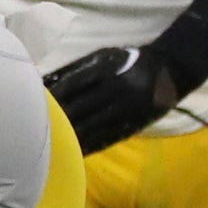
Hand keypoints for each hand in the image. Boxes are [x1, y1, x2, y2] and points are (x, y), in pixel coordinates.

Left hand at [43, 45, 178, 152]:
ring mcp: (125, 109)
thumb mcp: (108, 57)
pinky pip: (107, 138)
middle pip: (80, 107)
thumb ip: (82, 69)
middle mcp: (115, 90)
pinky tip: (76, 151)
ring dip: (70, 135)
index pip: (74, 84)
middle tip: (36, 128)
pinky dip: (90, 145)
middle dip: (59, 118)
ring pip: (92, 126)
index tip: (39, 103)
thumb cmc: (131, 60)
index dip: (56, 95)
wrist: (171, 69)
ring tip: (51, 144)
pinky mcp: (132, 124)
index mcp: (108, 70)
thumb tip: (51, 85)